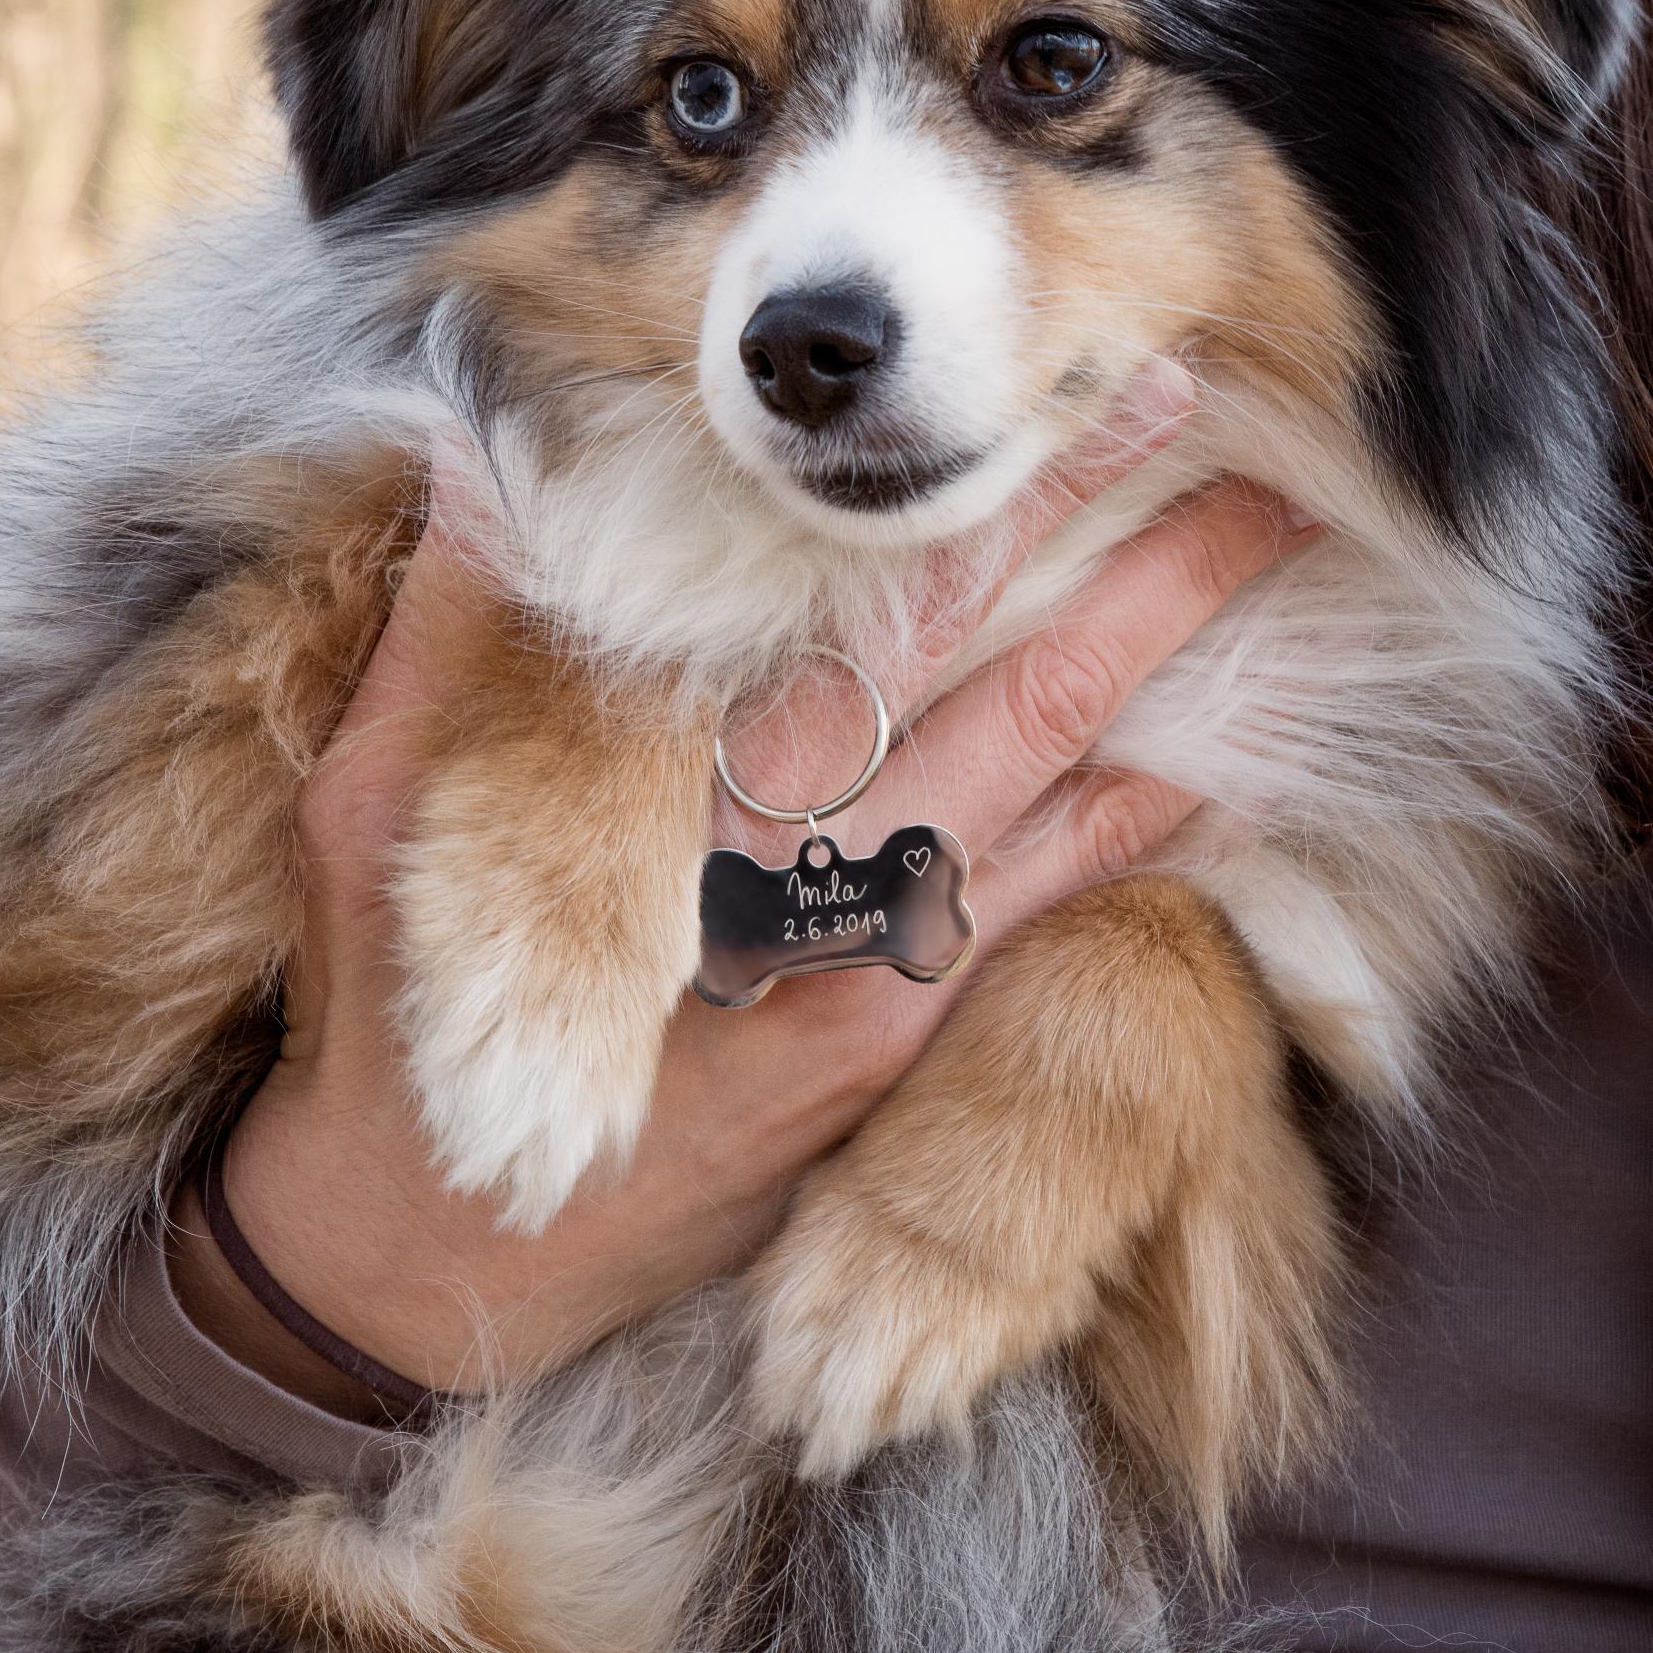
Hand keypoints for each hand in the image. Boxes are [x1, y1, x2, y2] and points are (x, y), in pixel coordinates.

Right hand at [180, 362, 1311, 1397]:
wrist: (425, 1262)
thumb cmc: (392, 1024)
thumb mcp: (374, 817)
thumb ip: (447, 641)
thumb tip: (473, 458)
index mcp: (681, 788)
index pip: (877, 604)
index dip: (1009, 497)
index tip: (1109, 390)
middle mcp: (801, 872)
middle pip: (1010, 679)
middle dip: (1142, 563)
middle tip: (1262, 458)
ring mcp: (863, 967)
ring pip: (1054, 789)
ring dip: (1171, 675)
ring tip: (1277, 572)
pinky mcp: (884, 1045)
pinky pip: (1037, 914)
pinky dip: (1131, 831)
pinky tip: (1217, 760)